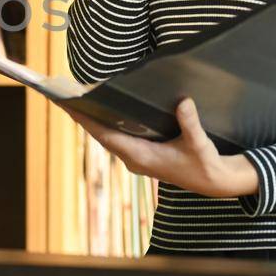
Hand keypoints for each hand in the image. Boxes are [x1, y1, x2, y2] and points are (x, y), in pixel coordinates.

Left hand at [64, 97, 257, 197]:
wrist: (213, 182)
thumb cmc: (205, 165)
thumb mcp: (199, 144)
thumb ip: (191, 124)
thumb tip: (184, 102)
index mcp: (141, 157)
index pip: (106, 136)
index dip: (86, 120)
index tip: (68, 105)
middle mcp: (133, 158)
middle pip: (100, 134)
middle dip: (82, 115)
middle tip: (62, 94)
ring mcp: (135, 157)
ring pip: (106, 135)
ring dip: (91, 118)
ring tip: (73, 97)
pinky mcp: (141, 154)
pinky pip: (116, 135)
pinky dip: (105, 122)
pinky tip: (99, 108)